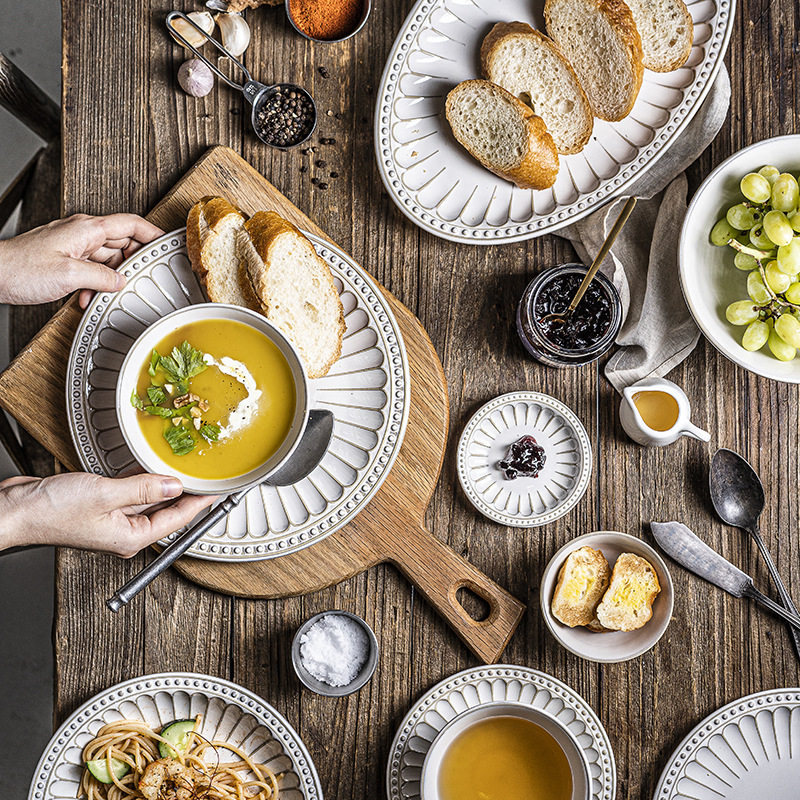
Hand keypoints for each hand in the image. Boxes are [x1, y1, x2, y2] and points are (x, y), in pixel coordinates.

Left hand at [0, 213, 163, 307]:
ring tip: (107, 293)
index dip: (153, 233)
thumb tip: (122, 281)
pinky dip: (94, 283)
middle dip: (131, 264)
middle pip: (122, 243)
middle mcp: (81, 234)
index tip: (168, 244)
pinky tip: (87, 296)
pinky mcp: (64, 259)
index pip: (132, 224)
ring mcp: (72, 246)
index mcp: (87, 229)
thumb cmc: (21, 269)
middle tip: (140, 280)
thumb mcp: (71, 276)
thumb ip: (103, 278)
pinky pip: (90, 269)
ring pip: (106, 259)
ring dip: (110, 279)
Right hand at [0, 472, 215, 556]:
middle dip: (187, 494)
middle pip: (167, 512)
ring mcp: (114, 520)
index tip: (219, 491)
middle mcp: (126, 532)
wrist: (15, 510)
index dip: (201, 503)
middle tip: (207, 475)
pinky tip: (149, 469)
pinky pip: (131, 494)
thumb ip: (144, 489)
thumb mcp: (106, 495)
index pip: (178, 520)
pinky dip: (142, 481)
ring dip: (164, 485)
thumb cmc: (51, 512)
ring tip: (184, 469)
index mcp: (132, 538)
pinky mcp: (101, 507)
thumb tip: (174, 486)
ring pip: (149, 501)